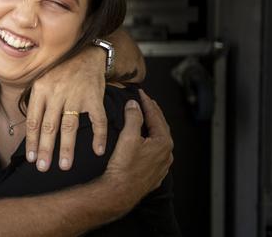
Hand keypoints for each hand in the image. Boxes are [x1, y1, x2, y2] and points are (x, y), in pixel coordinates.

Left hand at [26, 46, 106, 171]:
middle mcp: (56, 93)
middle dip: (46, 149)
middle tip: (43, 168)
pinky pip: (97, 119)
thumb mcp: (42, 80)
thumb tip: (30, 130)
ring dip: (67, 147)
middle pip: (49, 126)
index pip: (34, 120)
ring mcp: (76, 95)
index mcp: (41, 89)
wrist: (87, 52)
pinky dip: (99, 136)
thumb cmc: (61, 70)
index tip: (31, 158)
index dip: (32, 141)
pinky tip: (97, 150)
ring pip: (70, 126)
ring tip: (65, 165)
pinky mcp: (94, 97)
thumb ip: (36, 101)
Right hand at [102, 89, 173, 210]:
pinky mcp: (155, 173)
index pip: (156, 116)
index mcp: (163, 142)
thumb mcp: (128, 137)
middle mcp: (166, 153)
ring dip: (153, 127)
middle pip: (161, 127)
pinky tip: (145, 141)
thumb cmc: (124, 167)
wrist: (119, 192)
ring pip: (160, 140)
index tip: (140, 93)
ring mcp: (162, 164)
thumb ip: (133, 118)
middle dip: (153, 113)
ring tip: (145, 118)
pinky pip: (156, 152)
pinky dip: (151, 141)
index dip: (147, 103)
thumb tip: (135, 105)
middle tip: (145, 102)